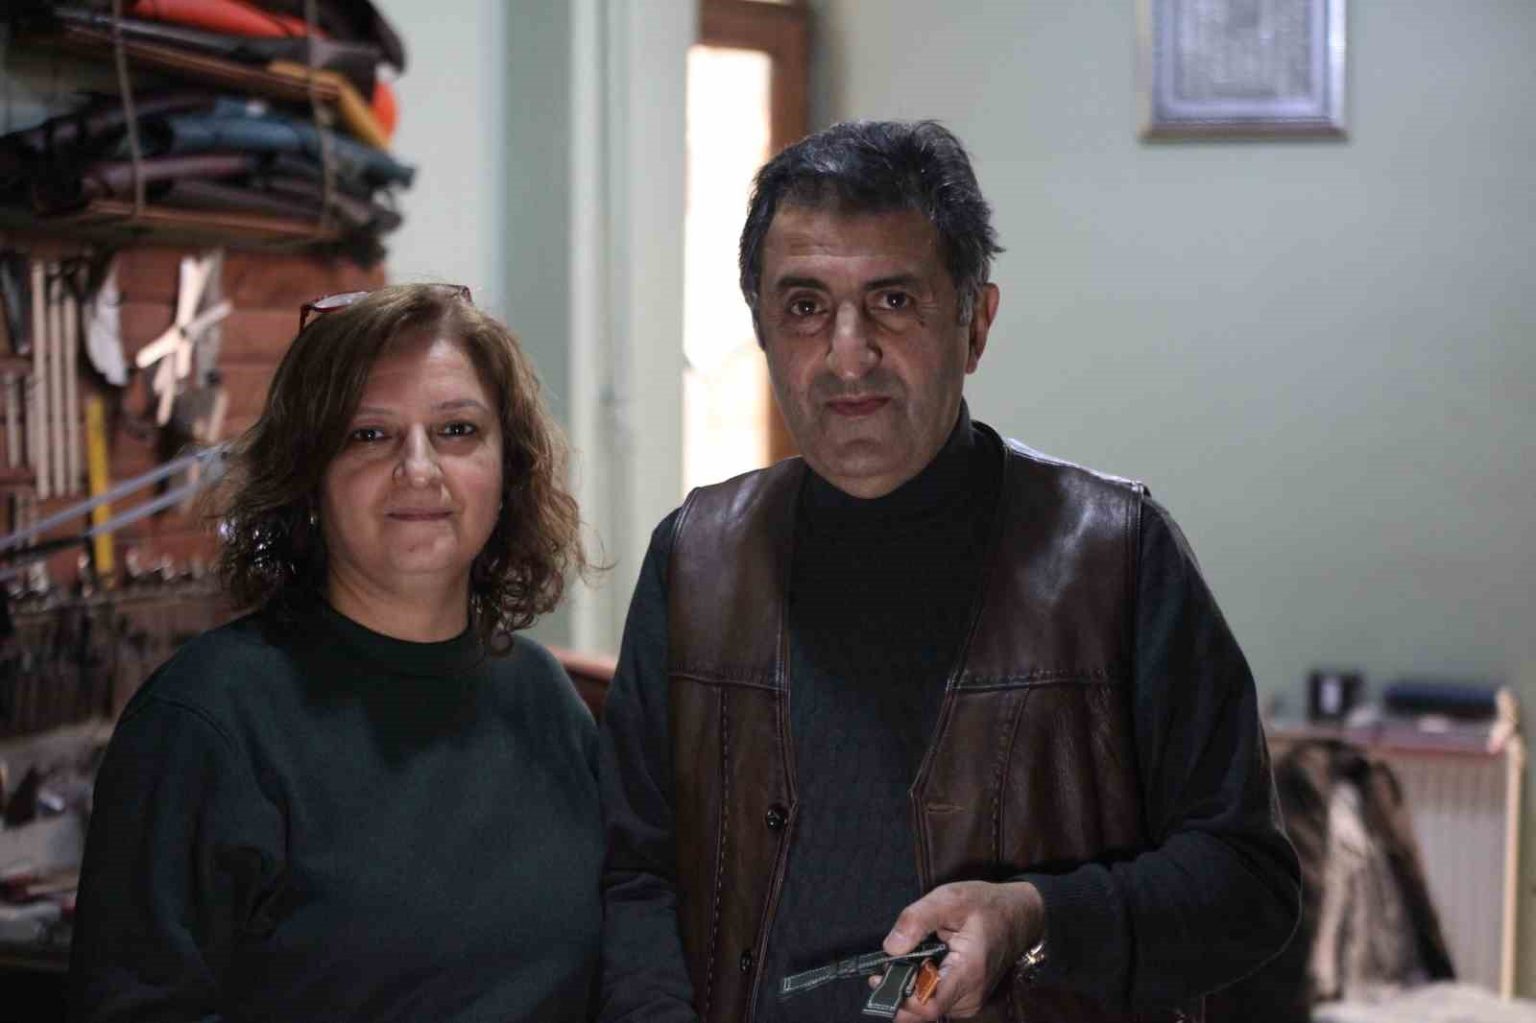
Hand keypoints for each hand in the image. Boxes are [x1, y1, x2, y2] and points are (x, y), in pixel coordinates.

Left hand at [872, 880, 1042, 1020]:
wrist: (1021, 915)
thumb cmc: (987, 905)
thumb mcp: (949, 898)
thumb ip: (916, 919)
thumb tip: (890, 947)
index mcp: (967, 971)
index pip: (928, 1006)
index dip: (899, 998)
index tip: (879, 978)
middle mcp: (970, 995)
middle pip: (922, 1010)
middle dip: (899, 990)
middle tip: (885, 966)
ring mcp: (969, 1000)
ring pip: (926, 1007)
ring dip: (909, 989)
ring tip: (907, 961)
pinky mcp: (965, 999)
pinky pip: (935, 1001)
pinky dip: (922, 988)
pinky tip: (921, 967)